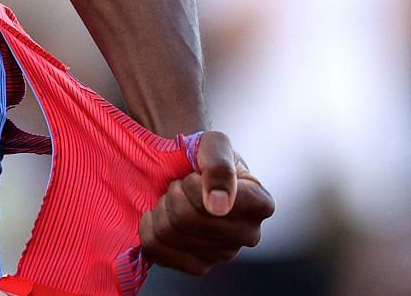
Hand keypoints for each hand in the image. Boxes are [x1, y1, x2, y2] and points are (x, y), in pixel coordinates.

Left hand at [140, 130, 274, 275]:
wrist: (186, 168)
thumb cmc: (204, 155)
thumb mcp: (214, 144)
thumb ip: (219, 166)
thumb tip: (219, 206)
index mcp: (260, 204)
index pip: (212, 203)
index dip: (192, 185)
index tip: (194, 174)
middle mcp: (248, 235)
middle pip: (187, 220)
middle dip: (173, 194)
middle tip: (180, 184)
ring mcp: (223, 254)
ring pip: (169, 233)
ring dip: (161, 208)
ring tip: (174, 199)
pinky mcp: (198, 265)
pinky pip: (157, 249)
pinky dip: (150, 227)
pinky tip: (163, 216)